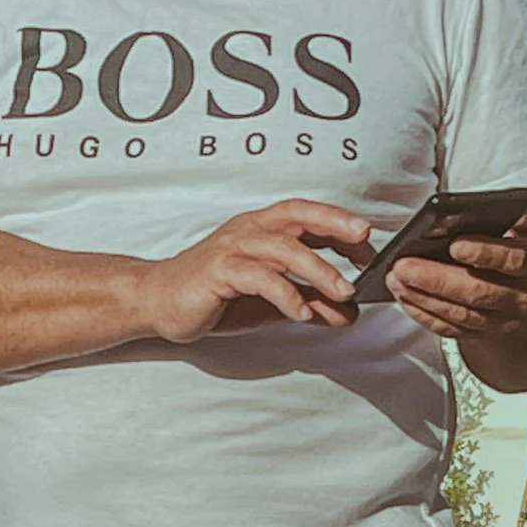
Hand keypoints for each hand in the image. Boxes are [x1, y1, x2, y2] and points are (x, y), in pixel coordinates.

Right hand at [146, 199, 376, 343]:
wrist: (158, 302)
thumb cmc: (212, 295)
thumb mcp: (271, 302)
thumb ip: (309, 302)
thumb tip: (347, 312)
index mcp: (260, 229)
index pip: (304, 213)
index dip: (337, 222)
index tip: (367, 245)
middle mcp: (247, 230)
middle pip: (296, 216)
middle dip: (334, 226)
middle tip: (365, 247)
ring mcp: (231, 249)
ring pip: (283, 248)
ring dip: (319, 269)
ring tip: (344, 292)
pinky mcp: (218, 272)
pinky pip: (258, 277)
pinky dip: (286, 294)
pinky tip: (302, 312)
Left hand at [386, 230, 526, 340]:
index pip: (515, 260)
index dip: (486, 254)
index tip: (455, 244)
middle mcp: (523, 297)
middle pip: (479, 293)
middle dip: (437, 280)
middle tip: (402, 265)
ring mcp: (503, 320)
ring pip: (462, 315)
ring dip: (424, 299)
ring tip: (394, 279)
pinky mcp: (484, 334)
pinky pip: (452, 330)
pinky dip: (424, 315)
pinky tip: (403, 297)